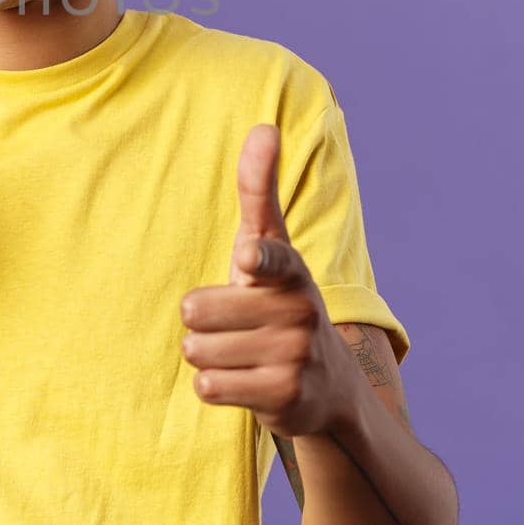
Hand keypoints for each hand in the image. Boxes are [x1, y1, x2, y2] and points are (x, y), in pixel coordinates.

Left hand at [178, 123, 359, 436]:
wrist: (326, 385)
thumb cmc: (279, 299)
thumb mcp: (271, 245)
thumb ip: (259, 190)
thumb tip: (263, 126)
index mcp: (291, 269)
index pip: (269, 260)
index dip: (255, 261)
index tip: (246, 258)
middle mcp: (299, 310)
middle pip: (196, 311)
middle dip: (202, 321)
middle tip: (234, 325)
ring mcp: (294, 357)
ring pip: (198, 350)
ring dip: (207, 354)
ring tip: (240, 352)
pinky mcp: (284, 398)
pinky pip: (209, 385)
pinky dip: (214, 385)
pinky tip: (242, 380)